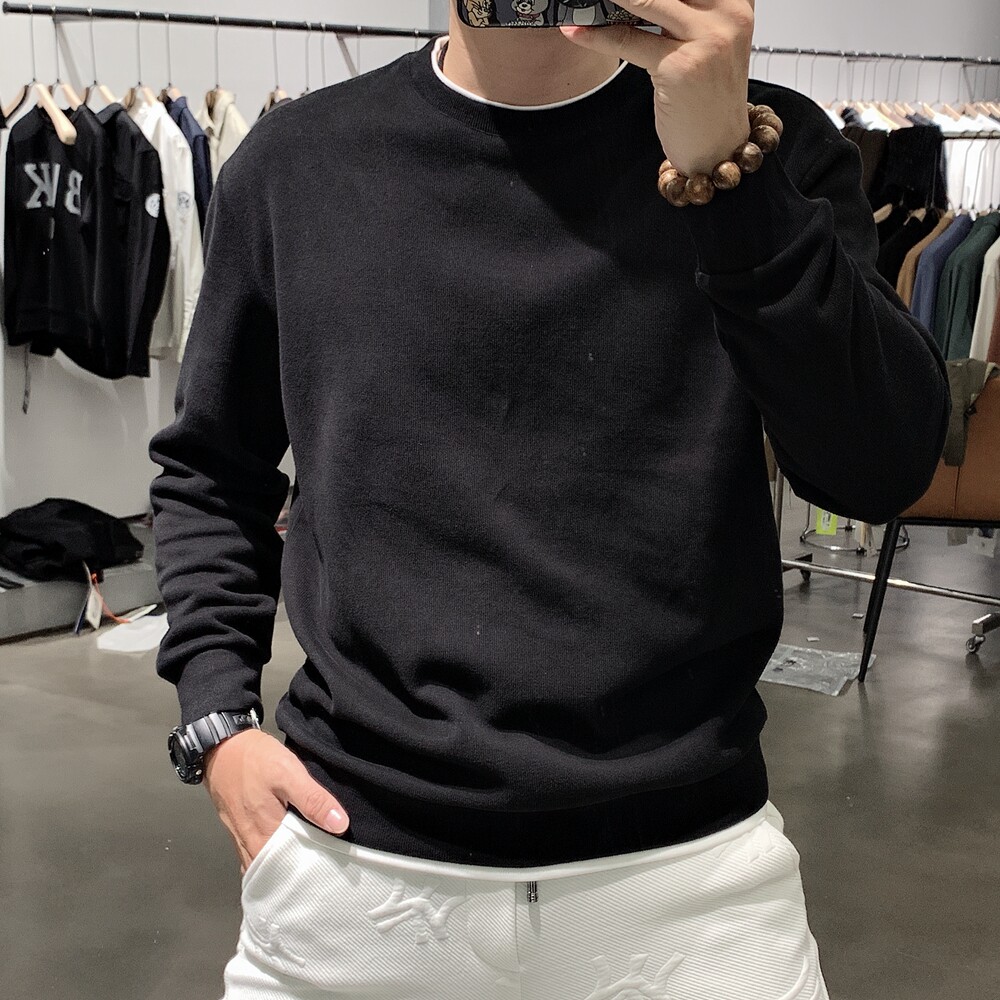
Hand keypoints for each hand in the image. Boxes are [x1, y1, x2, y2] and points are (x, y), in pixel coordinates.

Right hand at [203, 729, 349, 875]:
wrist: (220, 747)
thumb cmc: (253, 760)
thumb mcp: (289, 773)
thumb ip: (313, 800)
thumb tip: (339, 825)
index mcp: (265, 835)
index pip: (290, 869)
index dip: (311, 871)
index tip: (330, 869)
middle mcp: (250, 844)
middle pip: (277, 871)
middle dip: (297, 873)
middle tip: (322, 869)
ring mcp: (241, 837)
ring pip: (264, 864)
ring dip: (282, 866)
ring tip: (306, 863)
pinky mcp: (238, 828)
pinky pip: (254, 854)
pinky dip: (269, 857)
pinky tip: (283, 850)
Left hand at [559, 0, 755, 176]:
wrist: (719, 149)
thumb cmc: (709, 101)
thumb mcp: (704, 44)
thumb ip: (682, 14)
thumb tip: (633, 0)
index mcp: (736, 3)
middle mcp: (727, 16)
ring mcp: (707, 41)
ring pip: (646, 2)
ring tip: (583, 1)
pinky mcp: (681, 68)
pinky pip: (629, 42)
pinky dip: (597, 36)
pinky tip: (576, 31)